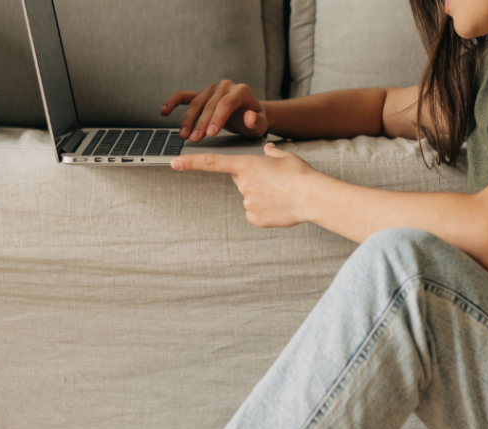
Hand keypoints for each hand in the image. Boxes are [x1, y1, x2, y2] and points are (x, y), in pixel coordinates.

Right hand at [161, 80, 268, 142]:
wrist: (251, 116)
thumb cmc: (255, 121)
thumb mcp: (260, 124)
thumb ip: (257, 122)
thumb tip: (249, 116)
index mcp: (241, 91)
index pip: (226, 104)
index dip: (217, 118)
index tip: (210, 134)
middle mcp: (225, 86)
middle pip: (209, 105)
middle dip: (200, 123)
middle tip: (195, 140)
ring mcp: (212, 89)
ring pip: (196, 103)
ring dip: (188, 120)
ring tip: (184, 136)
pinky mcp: (202, 95)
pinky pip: (185, 96)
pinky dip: (173, 102)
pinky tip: (164, 111)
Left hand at [171, 143, 318, 227]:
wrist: (313, 197)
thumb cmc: (301, 175)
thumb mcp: (286, 157)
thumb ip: (272, 154)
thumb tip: (267, 151)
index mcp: (247, 165)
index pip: (212, 163)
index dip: (191, 163)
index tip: (174, 163)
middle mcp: (243, 184)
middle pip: (241, 181)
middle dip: (254, 181)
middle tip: (275, 181)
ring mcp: (248, 202)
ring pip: (250, 198)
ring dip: (263, 196)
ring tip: (282, 194)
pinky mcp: (256, 218)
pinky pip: (256, 214)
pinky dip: (266, 212)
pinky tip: (280, 208)